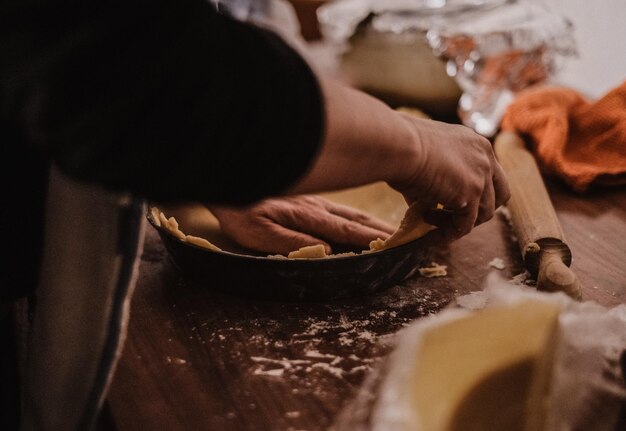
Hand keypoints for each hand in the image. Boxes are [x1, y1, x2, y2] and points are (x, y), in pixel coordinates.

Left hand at [209, 195, 394, 254]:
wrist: (225, 170)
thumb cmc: (235, 208)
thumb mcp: (256, 231)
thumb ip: (290, 240)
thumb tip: (327, 251)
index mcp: (307, 217)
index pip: (346, 232)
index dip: (372, 242)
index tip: (395, 247)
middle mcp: (316, 208)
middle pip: (357, 222)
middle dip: (384, 233)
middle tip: (409, 239)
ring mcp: (313, 201)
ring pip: (351, 214)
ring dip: (376, 225)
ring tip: (396, 233)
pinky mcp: (306, 200)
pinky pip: (340, 209)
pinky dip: (359, 218)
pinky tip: (363, 221)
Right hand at [394, 114, 509, 239]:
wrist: (398, 144)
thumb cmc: (400, 146)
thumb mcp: (425, 158)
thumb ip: (434, 180)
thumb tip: (426, 207)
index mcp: (475, 144)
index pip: (489, 173)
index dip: (476, 192)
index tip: (453, 202)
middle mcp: (485, 157)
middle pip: (500, 194)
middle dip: (481, 210)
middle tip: (456, 218)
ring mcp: (481, 175)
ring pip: (484, 213)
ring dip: (459, 222)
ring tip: (430, 219)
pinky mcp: (472, 193)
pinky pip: (465, 224)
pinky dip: (449, 232)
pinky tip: (429, 229)